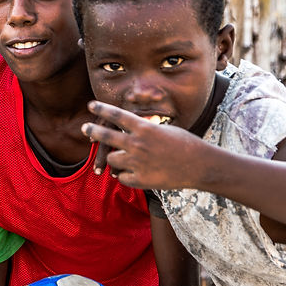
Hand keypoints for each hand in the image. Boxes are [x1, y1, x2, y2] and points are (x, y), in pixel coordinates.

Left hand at [83, 101, 203, 190]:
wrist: (200, 166)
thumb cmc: (184, 144)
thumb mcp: (163, 129)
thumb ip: (144, 129)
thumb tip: (130, 129)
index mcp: (144, 128)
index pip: (116, 115)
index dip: (102, 109)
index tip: (91, 105)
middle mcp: (137, 144)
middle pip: (106, 135)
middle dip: (92, 131)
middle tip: (85, 129)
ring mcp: (137, 163)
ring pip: (111, 159)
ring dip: (114, 158)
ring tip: (120, 158)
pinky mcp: (140, 180)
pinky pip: (122, 177)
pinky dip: (125, 175)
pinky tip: (132, 173)